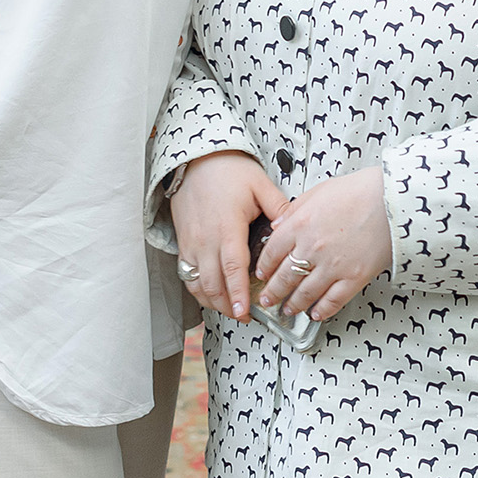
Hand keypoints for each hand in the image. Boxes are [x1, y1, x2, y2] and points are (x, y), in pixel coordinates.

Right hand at [170, 150, 290, 320]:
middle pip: (213, 284)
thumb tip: (293, 229)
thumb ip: (279, 208)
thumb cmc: (228, 169)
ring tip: (229, 310)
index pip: (232, 269)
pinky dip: (198, 290)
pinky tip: (211, 295)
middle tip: (244, 317)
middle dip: (227, 306)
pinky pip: (187, 274)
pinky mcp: (183, 242)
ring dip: (212, 301)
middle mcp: (206, 240)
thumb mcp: (260, 185)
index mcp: (227, 227)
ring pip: (197, 284)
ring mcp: (191, 243)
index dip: (238, 294)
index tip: (245, 312)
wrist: (195, 160)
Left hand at [258, 166, 392, 322]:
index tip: (262, 273)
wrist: (393, 200)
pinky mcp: (354, 277)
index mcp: (300, 225)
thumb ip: (295, 210)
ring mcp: (333, 266)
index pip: (272, 252)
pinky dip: (322, 310)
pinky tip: (316, 314)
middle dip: (273, 292)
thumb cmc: (361, 190)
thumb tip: (278, 224)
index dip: (264, 266)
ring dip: (293, 304)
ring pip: (305, 293)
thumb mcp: (320, 191)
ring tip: (288, 309)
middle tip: (267, 298)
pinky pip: (333, 300)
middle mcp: (312, 248)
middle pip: (284, 277)